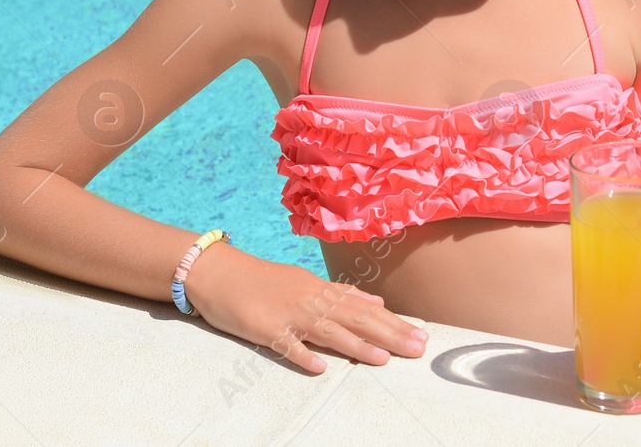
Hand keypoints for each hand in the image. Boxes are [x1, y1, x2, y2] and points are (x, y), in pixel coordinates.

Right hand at [182, 241, 428, 373]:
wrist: (218, 271)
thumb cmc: (264, 280)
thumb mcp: (307, 282)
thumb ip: (342, 294)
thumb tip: (377, 303)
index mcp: (322, 290)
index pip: (365, 309)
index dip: (394, 322)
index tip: (421, 334)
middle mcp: (311, 300)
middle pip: (356, 319)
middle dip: (390, 334)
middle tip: (418, 348)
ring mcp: (288, 314)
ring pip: (328, 330)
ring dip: (357, 346)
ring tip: (384, 359)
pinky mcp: (264, 327)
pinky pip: (285, 344)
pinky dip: (302, 354)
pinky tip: (319, 368)